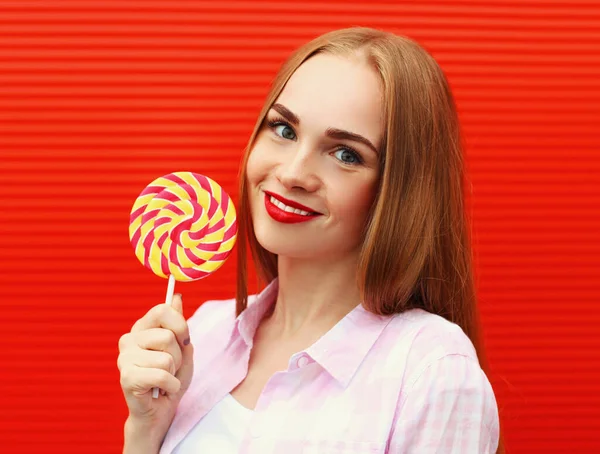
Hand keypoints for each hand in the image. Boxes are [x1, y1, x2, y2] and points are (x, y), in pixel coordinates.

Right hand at [118, 294, 193, 436]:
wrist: (160, 411)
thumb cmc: (171, 378)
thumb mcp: (182, 348)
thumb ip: (179, 324)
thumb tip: (177, 297)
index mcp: (142, 328)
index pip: (163, 310)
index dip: (180, 324)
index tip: (184, 339)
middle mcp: (129, 339)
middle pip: (167, 337)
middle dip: (178, 356)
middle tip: (170, 368)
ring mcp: (124, 358)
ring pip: (166, 358)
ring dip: (173, 373)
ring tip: (164, 380)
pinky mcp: (126, 377)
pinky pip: (162, 375)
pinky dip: (170, 386)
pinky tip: (161, 391)